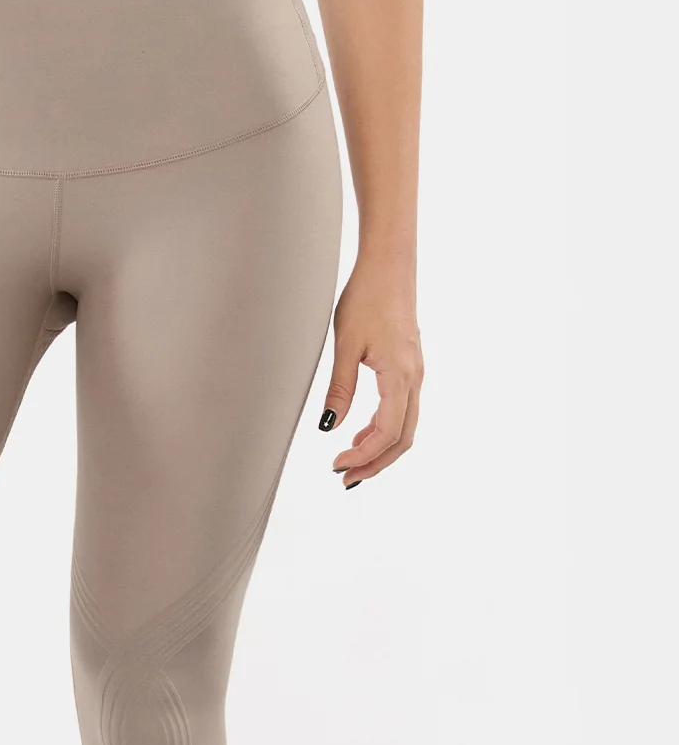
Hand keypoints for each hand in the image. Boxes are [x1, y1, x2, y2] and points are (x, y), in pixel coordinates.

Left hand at [319, 266, 423, 487]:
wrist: (390, 265)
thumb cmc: (367, 297)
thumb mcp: (345, 344)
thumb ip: (339, 388)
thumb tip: (329, 427)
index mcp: (399, 376)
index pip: (386, 433)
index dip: (363, 456)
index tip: (336, 466)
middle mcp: (414, 379)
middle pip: (402, 438)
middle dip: (375, 463)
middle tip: (345, 479)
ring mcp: (415, 373)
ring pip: (405, 426)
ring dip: (380, 449)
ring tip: (349, 460)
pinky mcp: (410, 367)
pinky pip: (403, 409)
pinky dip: (384, 429)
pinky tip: (359, 432)